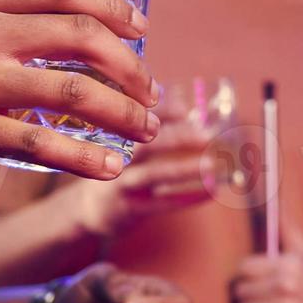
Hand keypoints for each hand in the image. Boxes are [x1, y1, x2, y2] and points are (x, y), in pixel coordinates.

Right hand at [0, 0, 159, 178]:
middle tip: (150, 89)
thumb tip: (61, 17)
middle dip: (130, 67)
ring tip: (145, 129)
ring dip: (122, 113)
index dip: (114, 8)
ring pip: (72, 94)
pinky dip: (84, 157)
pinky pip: (39, 145)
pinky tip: (110, 166)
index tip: (142, 30)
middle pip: (83, 39)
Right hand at [72, 94, 216, 237]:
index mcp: (116, 133)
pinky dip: (188, 197)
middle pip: (146, 144)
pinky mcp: (130, 208)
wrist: (91, 208)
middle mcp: (116, 157)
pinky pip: (162, 203)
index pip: (139, 116)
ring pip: (155, 174)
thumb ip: (151, 117)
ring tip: (212, 164)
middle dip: (179, 138)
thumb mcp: (127, 139)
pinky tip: (211, 190)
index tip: (187, 108)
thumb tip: (181, 94)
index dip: (165, 110)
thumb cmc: (120, 163)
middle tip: (207, 135)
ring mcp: (122, 183)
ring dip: (185, 169)